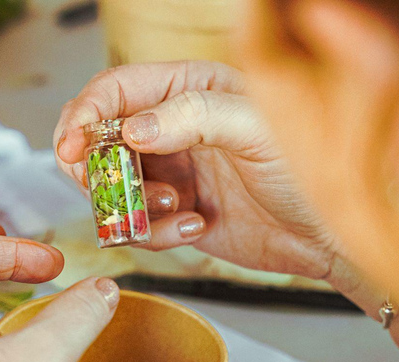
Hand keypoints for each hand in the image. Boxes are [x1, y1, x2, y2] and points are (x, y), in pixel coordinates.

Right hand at [55, 61, 337, 280]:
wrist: (325, 236)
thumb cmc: (308, 170)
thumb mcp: (258, 130)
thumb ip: (195, 116)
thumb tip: (133, 127)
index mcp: (190, 88)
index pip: (114, 89)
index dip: (84, 115)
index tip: (72, 148)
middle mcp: (172, 127)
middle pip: (98, 139)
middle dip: (97, 169)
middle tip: (110, 190)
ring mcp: (169, 170)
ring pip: (111, 186)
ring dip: (132, 204)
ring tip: (178, 206)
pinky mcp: (172, 210)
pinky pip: (135, 223)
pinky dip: (155, 232)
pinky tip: (196, 225)